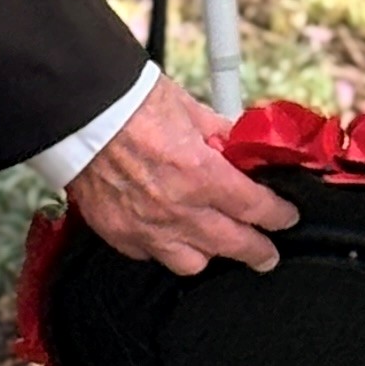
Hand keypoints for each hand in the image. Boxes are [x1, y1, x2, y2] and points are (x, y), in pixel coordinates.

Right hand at [70, 79, 297, 275]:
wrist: (79, 111)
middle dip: (258, 251)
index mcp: (200, 173)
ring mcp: (145, 227)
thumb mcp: (189, 110)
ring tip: (216, 246)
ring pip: (192, 262)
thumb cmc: (129, 103)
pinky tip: (169, 235)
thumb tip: (241, 146)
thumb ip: (220, 135)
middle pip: (232, 245)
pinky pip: (151, 255)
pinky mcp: (118, 233)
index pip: (254, 207)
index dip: (277, 215)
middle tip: (267, 255)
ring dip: (209, 253)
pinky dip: (164, 248)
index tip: (285, 217)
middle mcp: (176, 208)